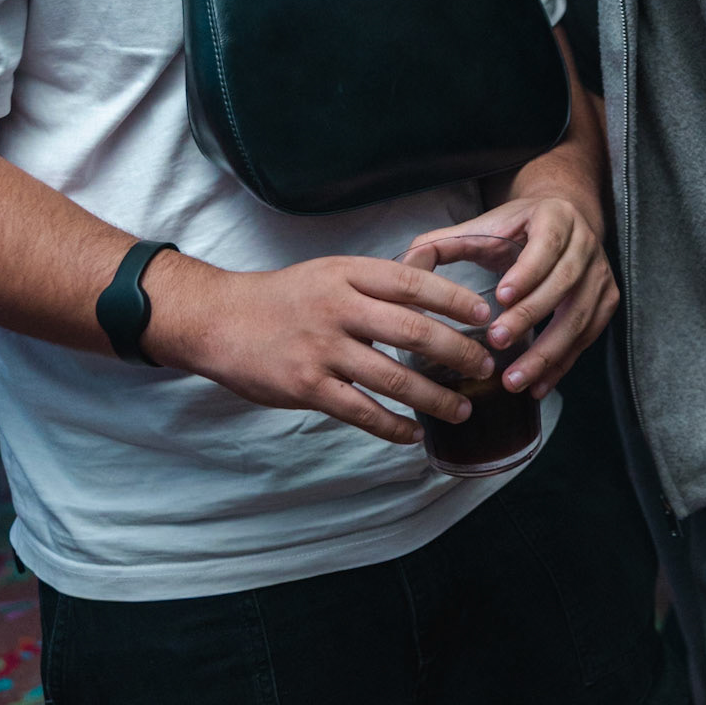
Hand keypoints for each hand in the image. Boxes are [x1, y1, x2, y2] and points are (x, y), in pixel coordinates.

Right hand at [145, 252, 500, 445]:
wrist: (219, 320)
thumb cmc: (285, 296)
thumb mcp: (331, 272)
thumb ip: (379, 279)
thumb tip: (436, 273)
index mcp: (348, 274)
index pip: (413, 283)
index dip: (455, 300)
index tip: (486, 317)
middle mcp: (338, 309)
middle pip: (413, 332)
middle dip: (458, 353)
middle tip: (486, 368)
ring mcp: (322, 350)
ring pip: (393, 379)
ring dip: (435, 397)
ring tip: (461, 408)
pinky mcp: (306, 387)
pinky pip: (361, 412)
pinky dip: (393, 426)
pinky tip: (414, 432)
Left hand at [408, 194, 616, 397]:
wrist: (564, 221)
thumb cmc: (518, 227)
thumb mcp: (484, 225)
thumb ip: (445, 243)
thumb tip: (408, 263)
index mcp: (556, 218)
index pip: (546, 245)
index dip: (527, 272)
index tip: (500, 298)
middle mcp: (586, 245)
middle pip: (565, 284)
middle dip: (531, 317)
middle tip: (497, 342)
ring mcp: (600, 275)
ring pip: (580, 318)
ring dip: (548, 353)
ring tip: (514, 379)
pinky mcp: (606, 302)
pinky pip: (587, 339)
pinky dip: (563, 365)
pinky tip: (537, 386)